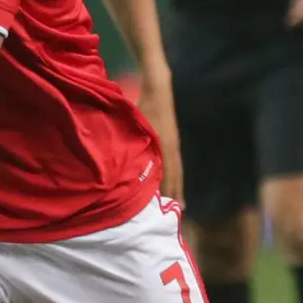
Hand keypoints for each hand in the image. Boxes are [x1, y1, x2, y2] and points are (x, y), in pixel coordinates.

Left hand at [135, 72, 182, 202]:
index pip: (167, 173)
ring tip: (178, 203)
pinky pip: (174, 163)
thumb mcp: (136, 125)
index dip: (168, 189)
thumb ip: (132, 142)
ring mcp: (173, 144)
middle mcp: (171, 147)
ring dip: (177, 185)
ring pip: (176, 170)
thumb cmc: (144, 106)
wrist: (159, 90)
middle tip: (176, 211)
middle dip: (175, 192)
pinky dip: (176, 176)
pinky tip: (174, 184)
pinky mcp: (170, 141)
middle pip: (175, 175)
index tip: (167, 205)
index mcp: (164, 146)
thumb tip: (123, 161)